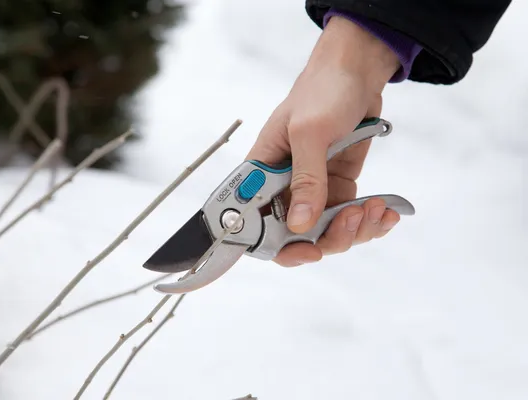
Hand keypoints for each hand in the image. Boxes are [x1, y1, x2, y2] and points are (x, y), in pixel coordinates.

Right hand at [246, 16, 401, 266]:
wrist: (356, 73)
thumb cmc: (322, 91)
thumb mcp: (310, 132)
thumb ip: (305, 179)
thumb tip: (300, 225)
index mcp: (262, 173)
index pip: (255, 224)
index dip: (275, 247)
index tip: (307, 252)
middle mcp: (283, 187)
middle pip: (295, 237)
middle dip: (328, 238)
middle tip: (352, 220)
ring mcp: (312, 189)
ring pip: (327, 233)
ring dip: (354, 230)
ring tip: (375, 208)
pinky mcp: (337, 187)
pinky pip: (349, 218)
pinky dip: (368, 221)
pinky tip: (385, 210)